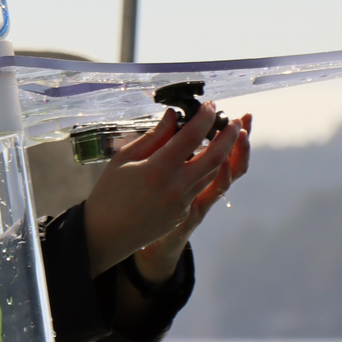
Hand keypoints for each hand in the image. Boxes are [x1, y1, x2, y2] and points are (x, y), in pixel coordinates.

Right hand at [83, 103, 250, 277]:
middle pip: (215, 157)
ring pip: (212, 174)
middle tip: (235, 122)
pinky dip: (203, 172)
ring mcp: (182, 204)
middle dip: (229, 136)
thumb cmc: (108, 194)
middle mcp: (176, 187)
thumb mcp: (123, 159)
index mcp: (158, 170)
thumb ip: (153, 137)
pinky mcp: (183, 214)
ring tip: (222, 139)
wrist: (105, 235)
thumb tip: (173, 117)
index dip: (205, 118)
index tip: (210, 106)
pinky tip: (199, 163)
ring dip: (221, 155)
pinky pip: (199, 189)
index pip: (191, 137)